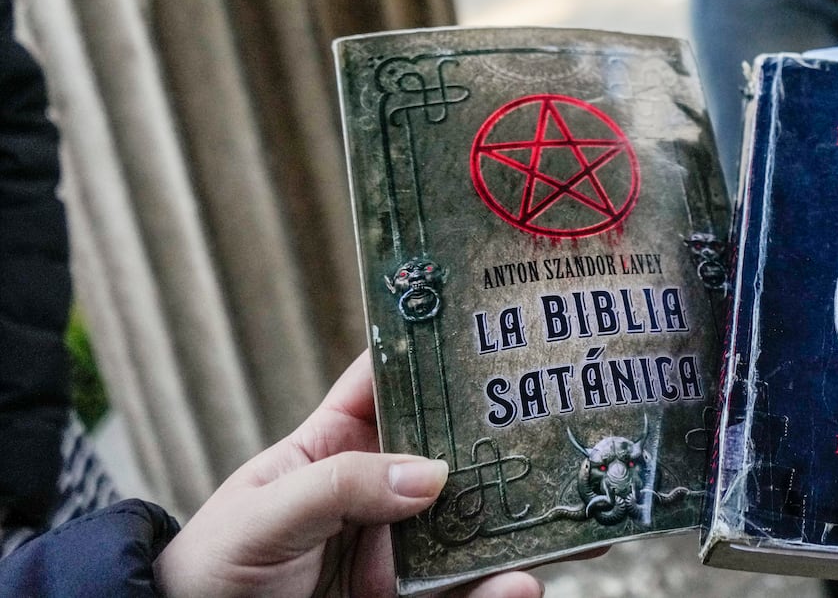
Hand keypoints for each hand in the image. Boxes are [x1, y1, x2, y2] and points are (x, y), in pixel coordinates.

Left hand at [154, 352, 543, 597]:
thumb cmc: (210, 571)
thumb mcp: (262, 516)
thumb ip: (340, 486)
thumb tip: (432, 473)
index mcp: (338, 443)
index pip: (394, 379)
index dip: (437, 348)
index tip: (494, 325)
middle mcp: (383, 488)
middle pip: (457, 448)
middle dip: (508, 434)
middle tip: (565, 419)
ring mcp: (403, 547)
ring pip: (478, 521)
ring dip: (523, 515)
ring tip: (568, 513)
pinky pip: (469, 590)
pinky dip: (502, 587)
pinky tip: (522, 582)